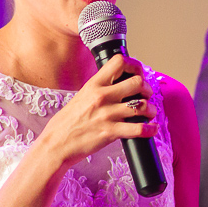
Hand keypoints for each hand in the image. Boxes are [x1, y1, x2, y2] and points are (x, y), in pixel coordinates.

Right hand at [37, 54, 156, 169]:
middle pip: (137, 83)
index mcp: (94, 85)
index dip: (134, 65)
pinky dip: (150, 129)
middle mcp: (102, 96)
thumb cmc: (66, 124)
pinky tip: (151, 129)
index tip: (139, 72)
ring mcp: (107, 114)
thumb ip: (98, 90)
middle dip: (147, 89)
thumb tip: (116, 87)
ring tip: (149, 113)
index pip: (119, 62)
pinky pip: (139, 129)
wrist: (56, 144)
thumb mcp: (80, 98)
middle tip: (146, 95)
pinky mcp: (110, 132)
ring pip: (142, 105)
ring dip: (151, 110)